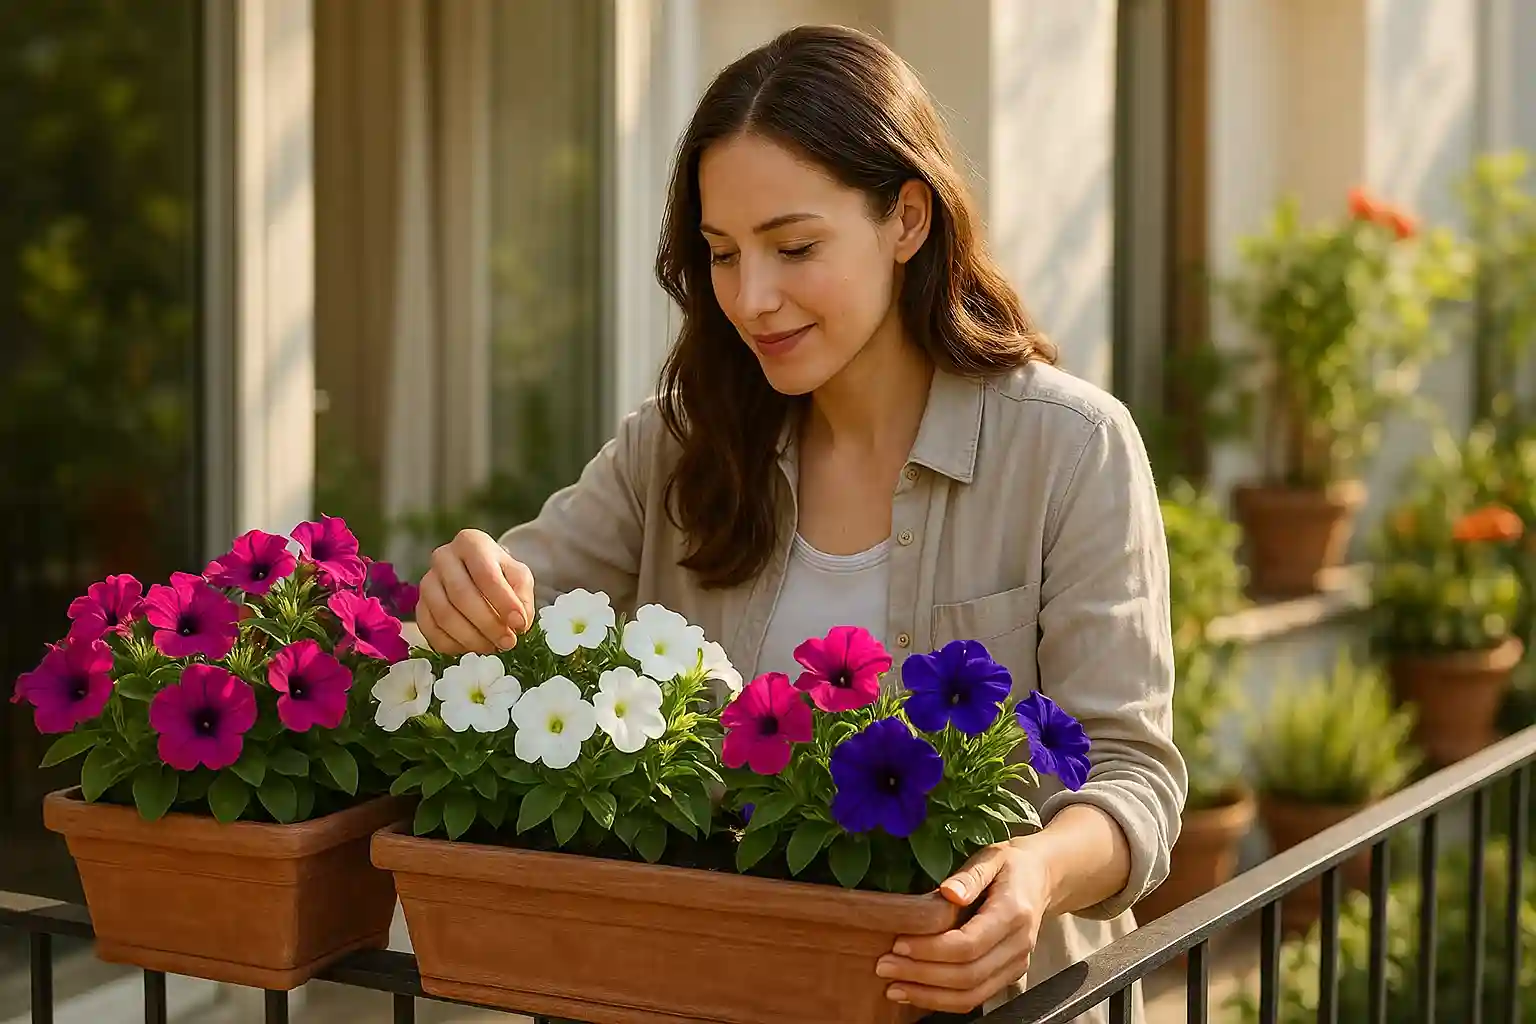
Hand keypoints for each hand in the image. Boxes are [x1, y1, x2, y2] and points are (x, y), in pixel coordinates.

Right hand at [417, 529, 534, 654]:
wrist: (477, 573)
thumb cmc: (500, 573)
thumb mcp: (519, 577)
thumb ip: (522, 597)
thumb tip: (517, 624)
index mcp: (470, 543)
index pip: (486, 575)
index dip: (503, 603)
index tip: (519, 625)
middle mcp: (443, 557)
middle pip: (462, 595)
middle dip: (488, 624)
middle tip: (508, 642)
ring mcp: (427, 581)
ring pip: (444, 615)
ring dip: (471, 638)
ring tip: (492, 647)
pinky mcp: (419, 605)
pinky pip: (430, 630)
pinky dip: (452, 645)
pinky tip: (471, 650)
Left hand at [876, 841, 1049, 1013]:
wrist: (1043, 878)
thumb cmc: (1011, 865)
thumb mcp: (991, 857)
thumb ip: (970, 875)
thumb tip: (947, 892)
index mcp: (1013, 913)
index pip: (970, 943)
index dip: (932, 949)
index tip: (898, 944)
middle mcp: (1018, 945)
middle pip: (968, 974)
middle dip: (922, 975)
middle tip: (884, 966)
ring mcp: (1016, 965)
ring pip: (972, 995)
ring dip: (929, 995)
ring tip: (893, 987)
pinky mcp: (1008, 975)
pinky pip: (976, 998)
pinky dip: (943, 1001)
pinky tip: (915, 992)